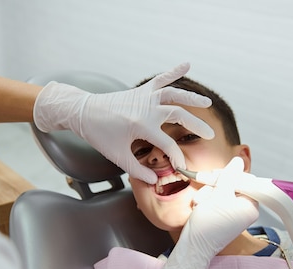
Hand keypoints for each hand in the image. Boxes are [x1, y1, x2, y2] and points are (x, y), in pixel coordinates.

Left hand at [33, 63, 214, 183]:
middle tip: (210, 135)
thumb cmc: (99, 134)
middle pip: (178, 115)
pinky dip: (173, 71)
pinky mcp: (141, 91)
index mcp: (142, 125)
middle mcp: (147, 108)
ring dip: (192, 97)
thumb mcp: (117, 156)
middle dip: (196, 126)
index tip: (182, 167)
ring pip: (174, 94)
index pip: (167, 144)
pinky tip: (187, 63)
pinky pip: (160, 79)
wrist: (83, 112)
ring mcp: (145, 97)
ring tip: (207, 103)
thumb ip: (137, 169)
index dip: (176, 157)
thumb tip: (155, 181)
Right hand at [150, 157, 258, 268]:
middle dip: (214, 185)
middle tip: (204, 186)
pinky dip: (205, 201)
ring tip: (200, 204)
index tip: (215, 175)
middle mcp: (244, 210)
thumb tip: (238, 161)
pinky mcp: (221, 215)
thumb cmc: (207, 226)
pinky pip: (215, 199)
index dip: (229, 175)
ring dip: (207, 193)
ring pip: (220, 190)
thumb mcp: (218, 196)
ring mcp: (232, 213)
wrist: (193, 248)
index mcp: (251, 206)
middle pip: (232, 184)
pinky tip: (199, 208)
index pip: (245, 180)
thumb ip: (229, 177)